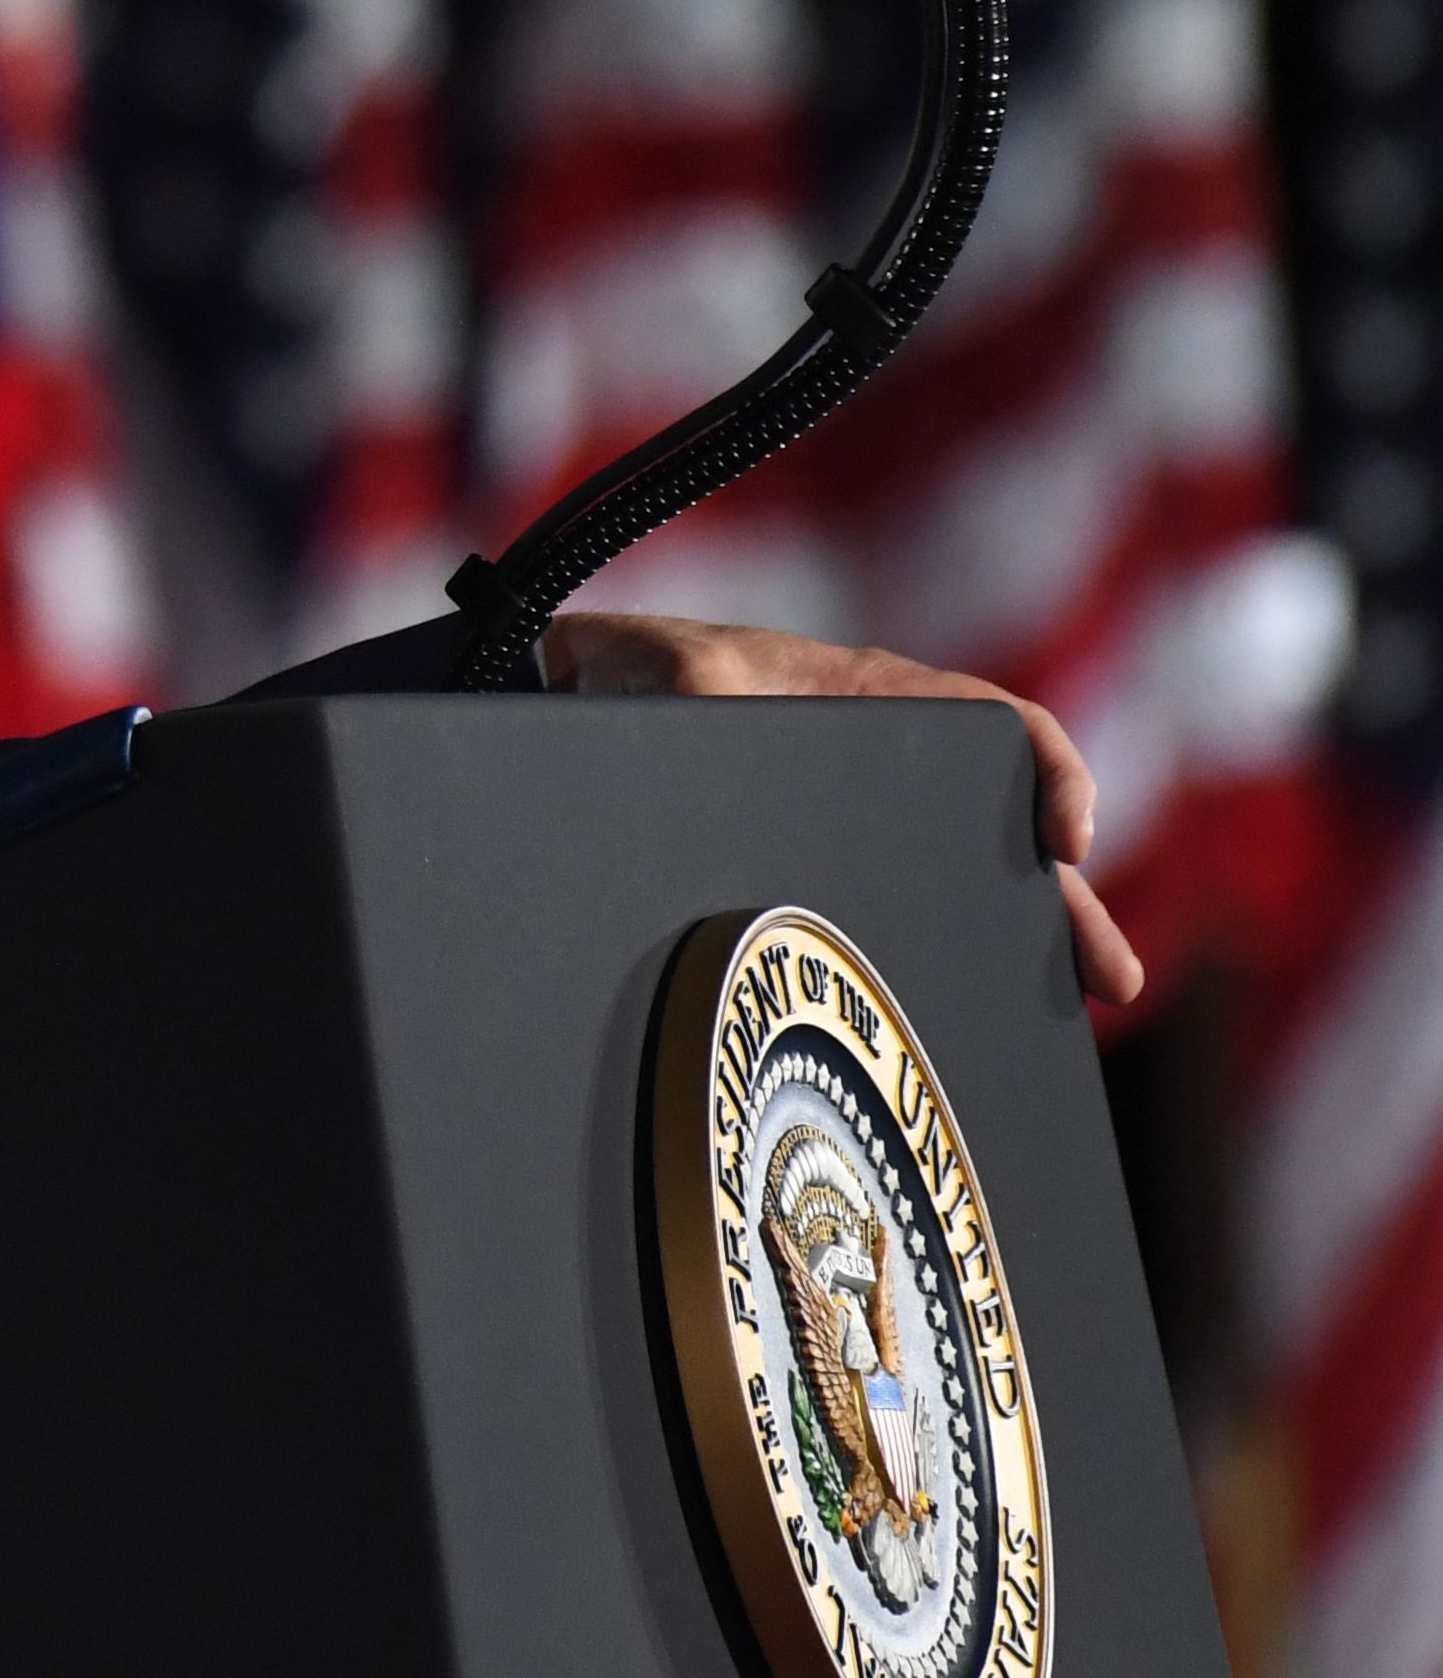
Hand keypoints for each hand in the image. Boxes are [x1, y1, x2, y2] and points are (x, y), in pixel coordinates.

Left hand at [542, 610, 1144, 1008]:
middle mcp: (882, 761)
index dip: (1049, 770)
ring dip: (1024, 943)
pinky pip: (903, 911)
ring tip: (1081, 1015)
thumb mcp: (667, 673)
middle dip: (1066, 904)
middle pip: (1000, 831)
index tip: (1065, 837)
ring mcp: (858, 820)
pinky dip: (946, 957)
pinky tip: (964, 1014)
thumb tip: (711, 705)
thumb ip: (694, 685)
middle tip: (1114, 979)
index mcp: (871, 699)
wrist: (571, 709)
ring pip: (961, 884)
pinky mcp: (821, 866)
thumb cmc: (629, 671)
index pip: (995, 724)